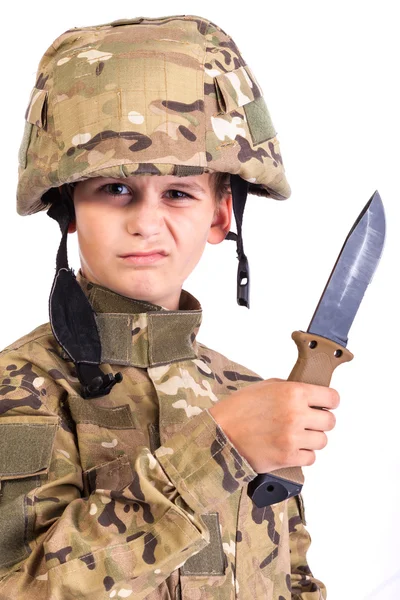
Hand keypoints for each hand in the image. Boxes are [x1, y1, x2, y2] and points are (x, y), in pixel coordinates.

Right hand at [209, 378, 338, 473]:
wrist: (219, 435)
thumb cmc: (238, 409)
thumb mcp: (265, 387)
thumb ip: (290, 389)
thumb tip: (312, 395)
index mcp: (292, 393)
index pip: (332, 398)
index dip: (329, 401)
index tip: (324, 404)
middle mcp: (296, 414)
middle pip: (330, 421)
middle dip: (320, 421)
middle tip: (307, 422)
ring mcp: (293, 438)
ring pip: (322, 441)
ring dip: (311, 439)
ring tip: (295, 435)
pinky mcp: (288, 457)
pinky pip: (311, 458)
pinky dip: (303, 454)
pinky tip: (290, 447)